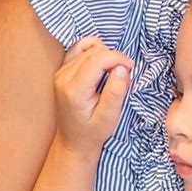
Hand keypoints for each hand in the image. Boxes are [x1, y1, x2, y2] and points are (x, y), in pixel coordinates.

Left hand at [54, 36, 133, 154]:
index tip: (130, 67)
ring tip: (112, 71)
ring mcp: (61, 72)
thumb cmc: (93, 132)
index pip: (97, 59)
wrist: (74, 141)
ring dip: (105, 54)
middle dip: (113, 57)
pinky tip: (102, 63)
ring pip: (87, 48)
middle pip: (93, 52)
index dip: (117, 58)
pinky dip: (94, 50)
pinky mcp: (62, 70)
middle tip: (124, 73)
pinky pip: (79, 49)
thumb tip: (122, 68)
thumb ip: (116, 92)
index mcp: (74, 90)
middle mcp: (63, 78)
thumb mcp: (109, 117)